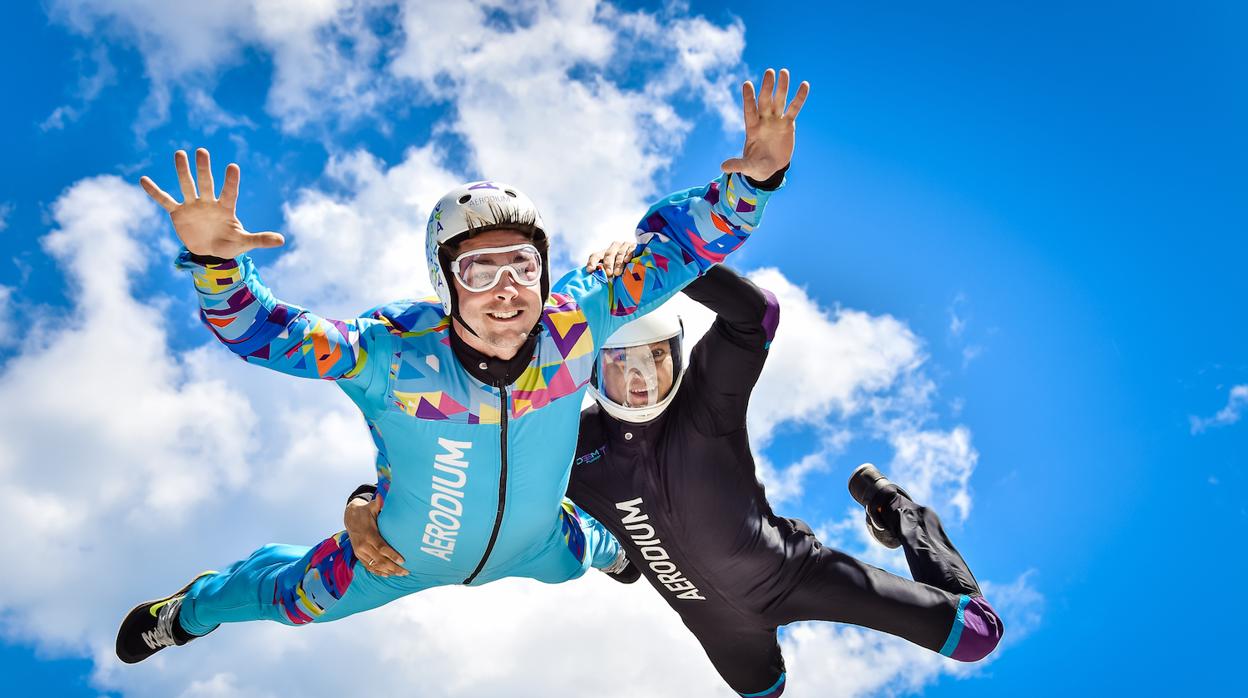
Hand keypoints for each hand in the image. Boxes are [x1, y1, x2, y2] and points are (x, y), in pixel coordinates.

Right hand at [140, 148, 284, 258]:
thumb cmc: (230, 244)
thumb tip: (282, 240)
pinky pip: (164, 200)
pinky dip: (154, 192)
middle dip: (204, 169)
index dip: (231, 181)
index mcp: (226, 208)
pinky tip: (143, 180)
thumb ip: (260, 239)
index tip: (233, 166)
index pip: (229, 192)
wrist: (210, 251)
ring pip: (187, 185)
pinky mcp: (178, 213)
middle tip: (202, 151)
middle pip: (206, 183)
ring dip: (183, 171)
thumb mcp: (244, 243)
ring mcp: (193, 206)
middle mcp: (209, 203)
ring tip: (180, 154)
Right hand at [344, 496, 407, 576]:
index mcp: (368, 535)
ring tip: (401, 574)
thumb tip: (382, 496)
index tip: (403, 560)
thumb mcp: (371, 507)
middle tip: (406, 572)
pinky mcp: (358, 556)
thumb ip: (378, 504)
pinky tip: (388, 575)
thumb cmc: (365, 512)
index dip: (392, 555)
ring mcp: (360, 552)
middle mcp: (362, 546)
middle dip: (393, 567)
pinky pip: (368, 567)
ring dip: (388, 572)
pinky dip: (378, 572)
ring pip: (374, 566)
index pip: (381, 547)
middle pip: (379, 560)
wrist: (349, 518)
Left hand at [585, 240, 635, 277]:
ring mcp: (623, 246)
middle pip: (608, 254)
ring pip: (619, 252)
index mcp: (604, 254)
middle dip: (608, 264)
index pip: (595, 256)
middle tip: (609, 273)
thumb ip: (606, 275)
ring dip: (618, 263)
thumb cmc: (623, 269)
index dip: (592, 262)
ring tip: (618, 272)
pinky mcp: (634, 246)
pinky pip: (630, 249)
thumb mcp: (613, 272)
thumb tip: (597, 284)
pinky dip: (628, 254)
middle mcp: (613, 248)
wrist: (639, 260)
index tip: (590, 270)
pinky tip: (627, 260)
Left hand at [720, 68, 809, 180]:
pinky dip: (799, 98)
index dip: (748, 98)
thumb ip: (738, 165)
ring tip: (784, 71)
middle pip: (765, 102)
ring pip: (779, 101)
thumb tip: (723, 167)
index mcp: (752, 128)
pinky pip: (794, 109)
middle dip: (767, 88)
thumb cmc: (756, 166)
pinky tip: (804, 84)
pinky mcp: (788, 124)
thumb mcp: (748, 166)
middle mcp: (764, 121)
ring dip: (782, 87)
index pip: (749, 111)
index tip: (747, 84)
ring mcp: (776, 121)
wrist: (770, 167)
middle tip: (769, 72)